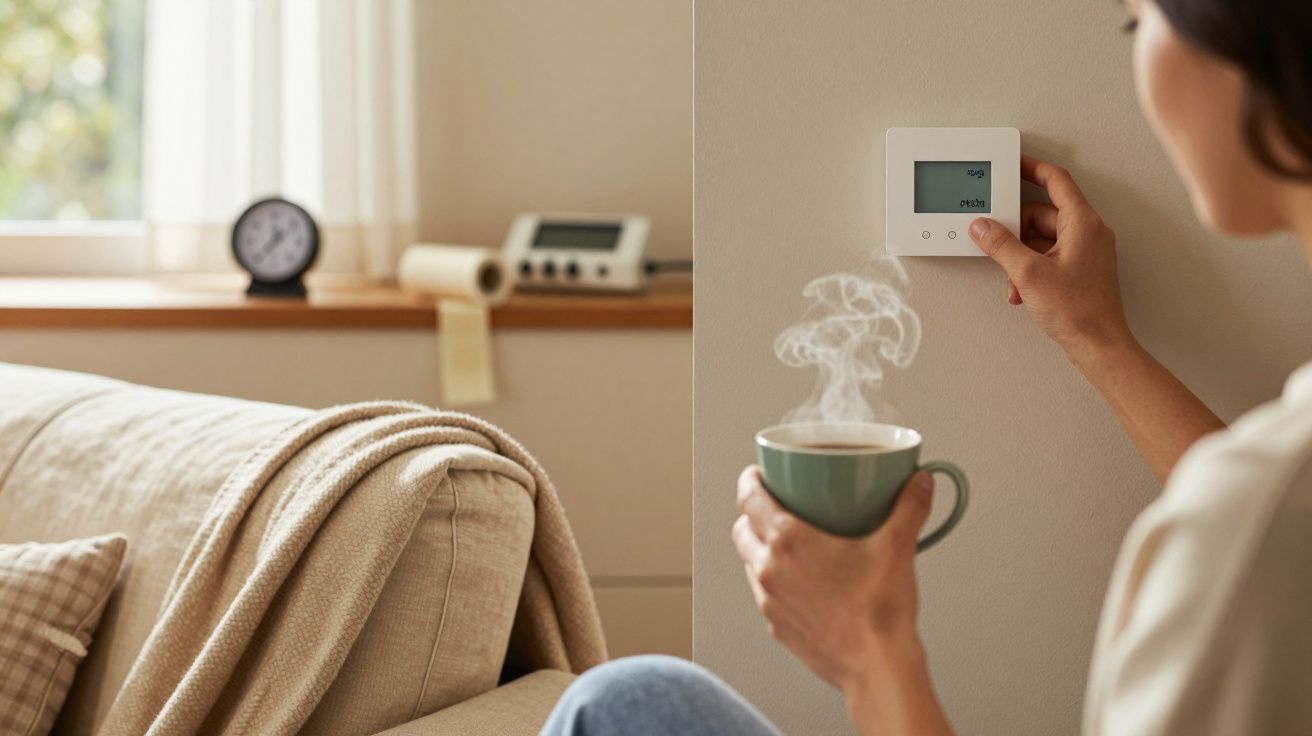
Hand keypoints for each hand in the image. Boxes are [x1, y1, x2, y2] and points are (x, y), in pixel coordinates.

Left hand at [731, 466, 933, 692]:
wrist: (877, 667)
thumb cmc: (879, 613)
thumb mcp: (896, 548)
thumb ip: (909, 508)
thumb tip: (920, 483)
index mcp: (789, 542)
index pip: (749, 499)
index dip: (750, 480)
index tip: (757, 473)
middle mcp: (770, 570)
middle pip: (741, 529)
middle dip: (752, 513)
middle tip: (775, 506)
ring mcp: (769, 601)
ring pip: (749, 562)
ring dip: (760, 548)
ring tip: (788, 543)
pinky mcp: (777, 626)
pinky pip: (764, 593)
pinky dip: (773, 580)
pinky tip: (800, 580)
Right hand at [968, 155, 1132, 362]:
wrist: (1098, 345)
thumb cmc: (1078, 311)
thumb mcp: (1028, 274)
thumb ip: (1001, 245)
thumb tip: (982, 227)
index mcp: (1083, 224)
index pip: (1056, 181)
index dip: (1032, 169)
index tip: (1013, 164)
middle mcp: (1088, 233)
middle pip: (1043, 214)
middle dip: (1016, 231)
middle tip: (994, 237)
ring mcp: (1085, 252)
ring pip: (1042, 239)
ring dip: (1020, 256)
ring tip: (1012, 278)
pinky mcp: (1079, 270)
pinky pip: (1048, 257)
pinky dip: (1030, 269)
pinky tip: (1020, 289)